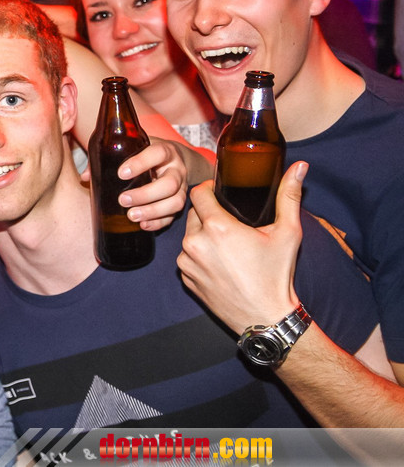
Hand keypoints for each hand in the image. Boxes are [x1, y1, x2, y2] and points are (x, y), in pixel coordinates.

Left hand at [116, 139, 188, 230]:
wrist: (172, 159)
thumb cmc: (146, 153)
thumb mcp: (132, 148)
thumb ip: (109, 157)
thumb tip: (86, 177)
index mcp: (165, 151)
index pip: (158, 154)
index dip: (140, 163)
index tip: (121, 173)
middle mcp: (177, 169)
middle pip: (169, 184)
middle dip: (145, 195)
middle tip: (123, 200)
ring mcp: (181, 187)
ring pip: (175, 202)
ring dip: (152, 212)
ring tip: (131, 216)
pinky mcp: (179, 202)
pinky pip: (173, 216)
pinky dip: (158, 223)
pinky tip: (143, 225)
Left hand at [177, 161, 307, 332]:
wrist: (266, 318)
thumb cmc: (277, 275)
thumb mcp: (287, 232)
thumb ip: (289, 195)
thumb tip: (300, 166)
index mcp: (217, 227)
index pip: (198, 193)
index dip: (208, 189)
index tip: (218, 192)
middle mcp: (195, 243)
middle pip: (194, 214)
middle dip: (208, 213)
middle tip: (230, 221)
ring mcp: (187, 263)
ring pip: (189, 236)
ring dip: (203, 235)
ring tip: (227, 244)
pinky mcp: (185, 279)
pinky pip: (187, 257)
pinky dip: (199, 255)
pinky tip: (219, 262)